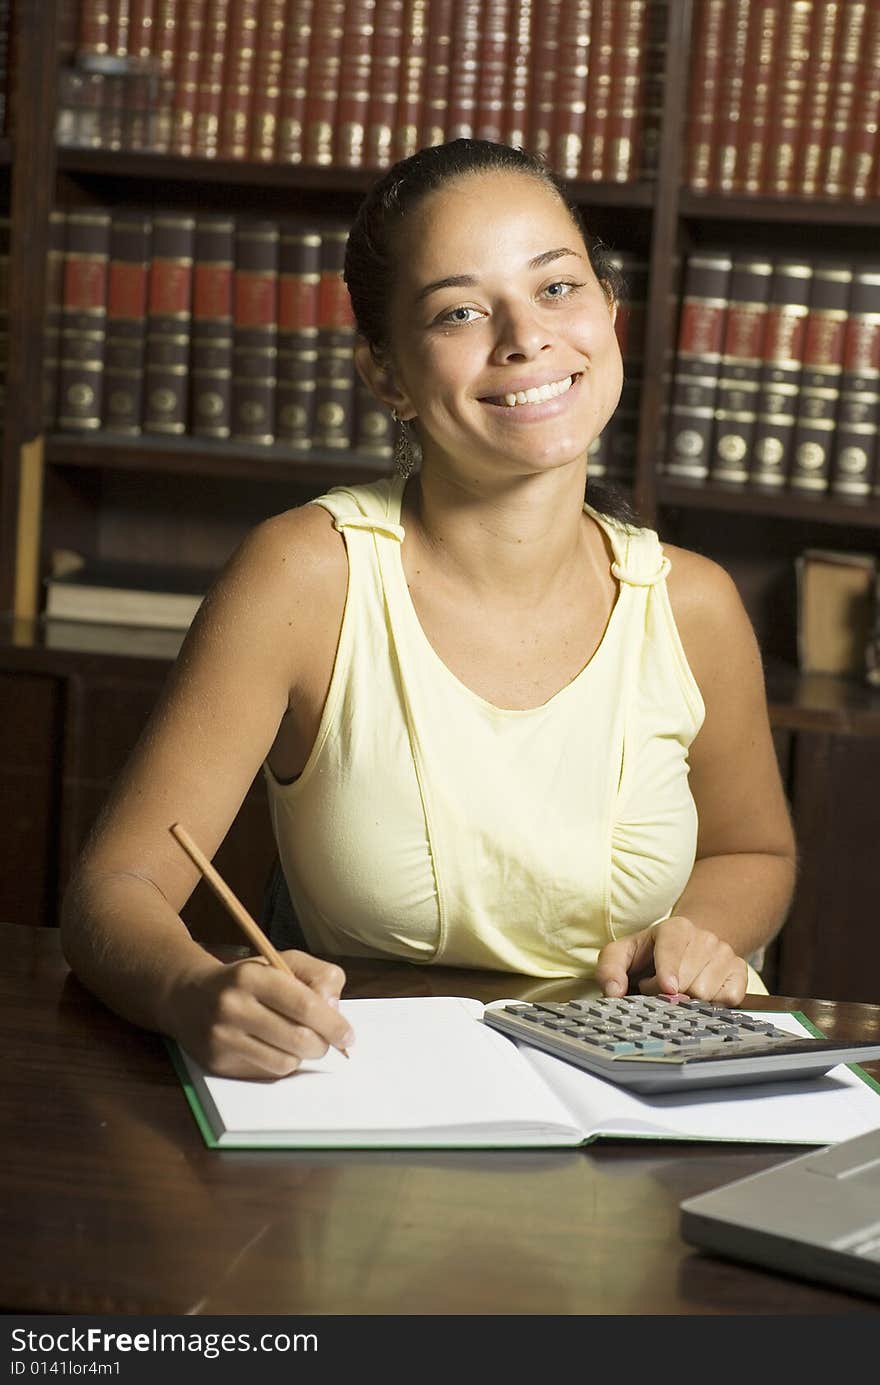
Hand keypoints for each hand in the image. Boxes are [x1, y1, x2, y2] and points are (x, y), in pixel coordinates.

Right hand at [165, 949, 352, 1077]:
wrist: (187, 996)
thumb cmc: (245, 980)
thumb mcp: (281, 962)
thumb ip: (317, 975)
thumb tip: (334, 1009)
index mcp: (252, 976)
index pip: (305, 1005)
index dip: (334, 1024)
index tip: (348, 1035)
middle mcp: (233, 1006)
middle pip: (299, 1039)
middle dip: (322, 1044)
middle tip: (325, 1042)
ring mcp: (222, 1037)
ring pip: (285, 1062)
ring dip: (300, 1056)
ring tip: (296, 1041)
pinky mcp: (217, 1063)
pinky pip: (265, 1073)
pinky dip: (279, 1063)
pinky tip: (273, 1048)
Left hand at [595, 915, 748, 1006]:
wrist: (689, 947)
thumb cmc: (650, 954)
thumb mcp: (622, 954)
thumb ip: (610, 968)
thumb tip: (613, 991)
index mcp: (676, 928)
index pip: (674, 948)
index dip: (669, 969)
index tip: (668, 988)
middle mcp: (705, 937)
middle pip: (688, 979)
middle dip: (668, 993)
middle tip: (659, 988)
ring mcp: (725, 954)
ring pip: (707, 993)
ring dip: (688, 1001)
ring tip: (679, 989)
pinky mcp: (740, 973)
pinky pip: (729, 999)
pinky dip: (712, 1006)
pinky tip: (700, 996)